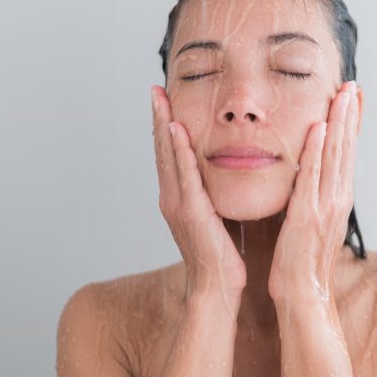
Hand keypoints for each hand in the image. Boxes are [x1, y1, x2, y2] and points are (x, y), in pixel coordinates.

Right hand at [151, 85, 246, 301]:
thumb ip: (212, 197)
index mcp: (177, 199)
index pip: (168, 155)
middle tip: (156, 89)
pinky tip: (177, 127)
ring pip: (168, 155)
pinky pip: (184, 173)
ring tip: (160, 98)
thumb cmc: (220, 258)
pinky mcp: (190, 210)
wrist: (216, 288)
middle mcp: (171, 198)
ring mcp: (177, 203)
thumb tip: (220, 179)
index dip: (165, 127)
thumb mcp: (214, 219)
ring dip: (163, 124)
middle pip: (162, 149)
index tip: (164, 101)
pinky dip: (178, 149)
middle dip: (158, 117)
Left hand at [268, 80, 358, 304]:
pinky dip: (317, 150)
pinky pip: (312, 176)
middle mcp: (338, 199)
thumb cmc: (302, 263)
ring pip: (335, 156)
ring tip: (343, 94)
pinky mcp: (307, 215)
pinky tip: (319, 127)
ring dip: (340, 123)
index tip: (355, 97)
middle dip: (351, 115)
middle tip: (354, 84)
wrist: (303, 297)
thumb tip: (310, 178)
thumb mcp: (313, 223)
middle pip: (347, 148)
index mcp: (338, 199)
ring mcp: (325, 206)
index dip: (352, 125)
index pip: (348, 154)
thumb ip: (314, 198)